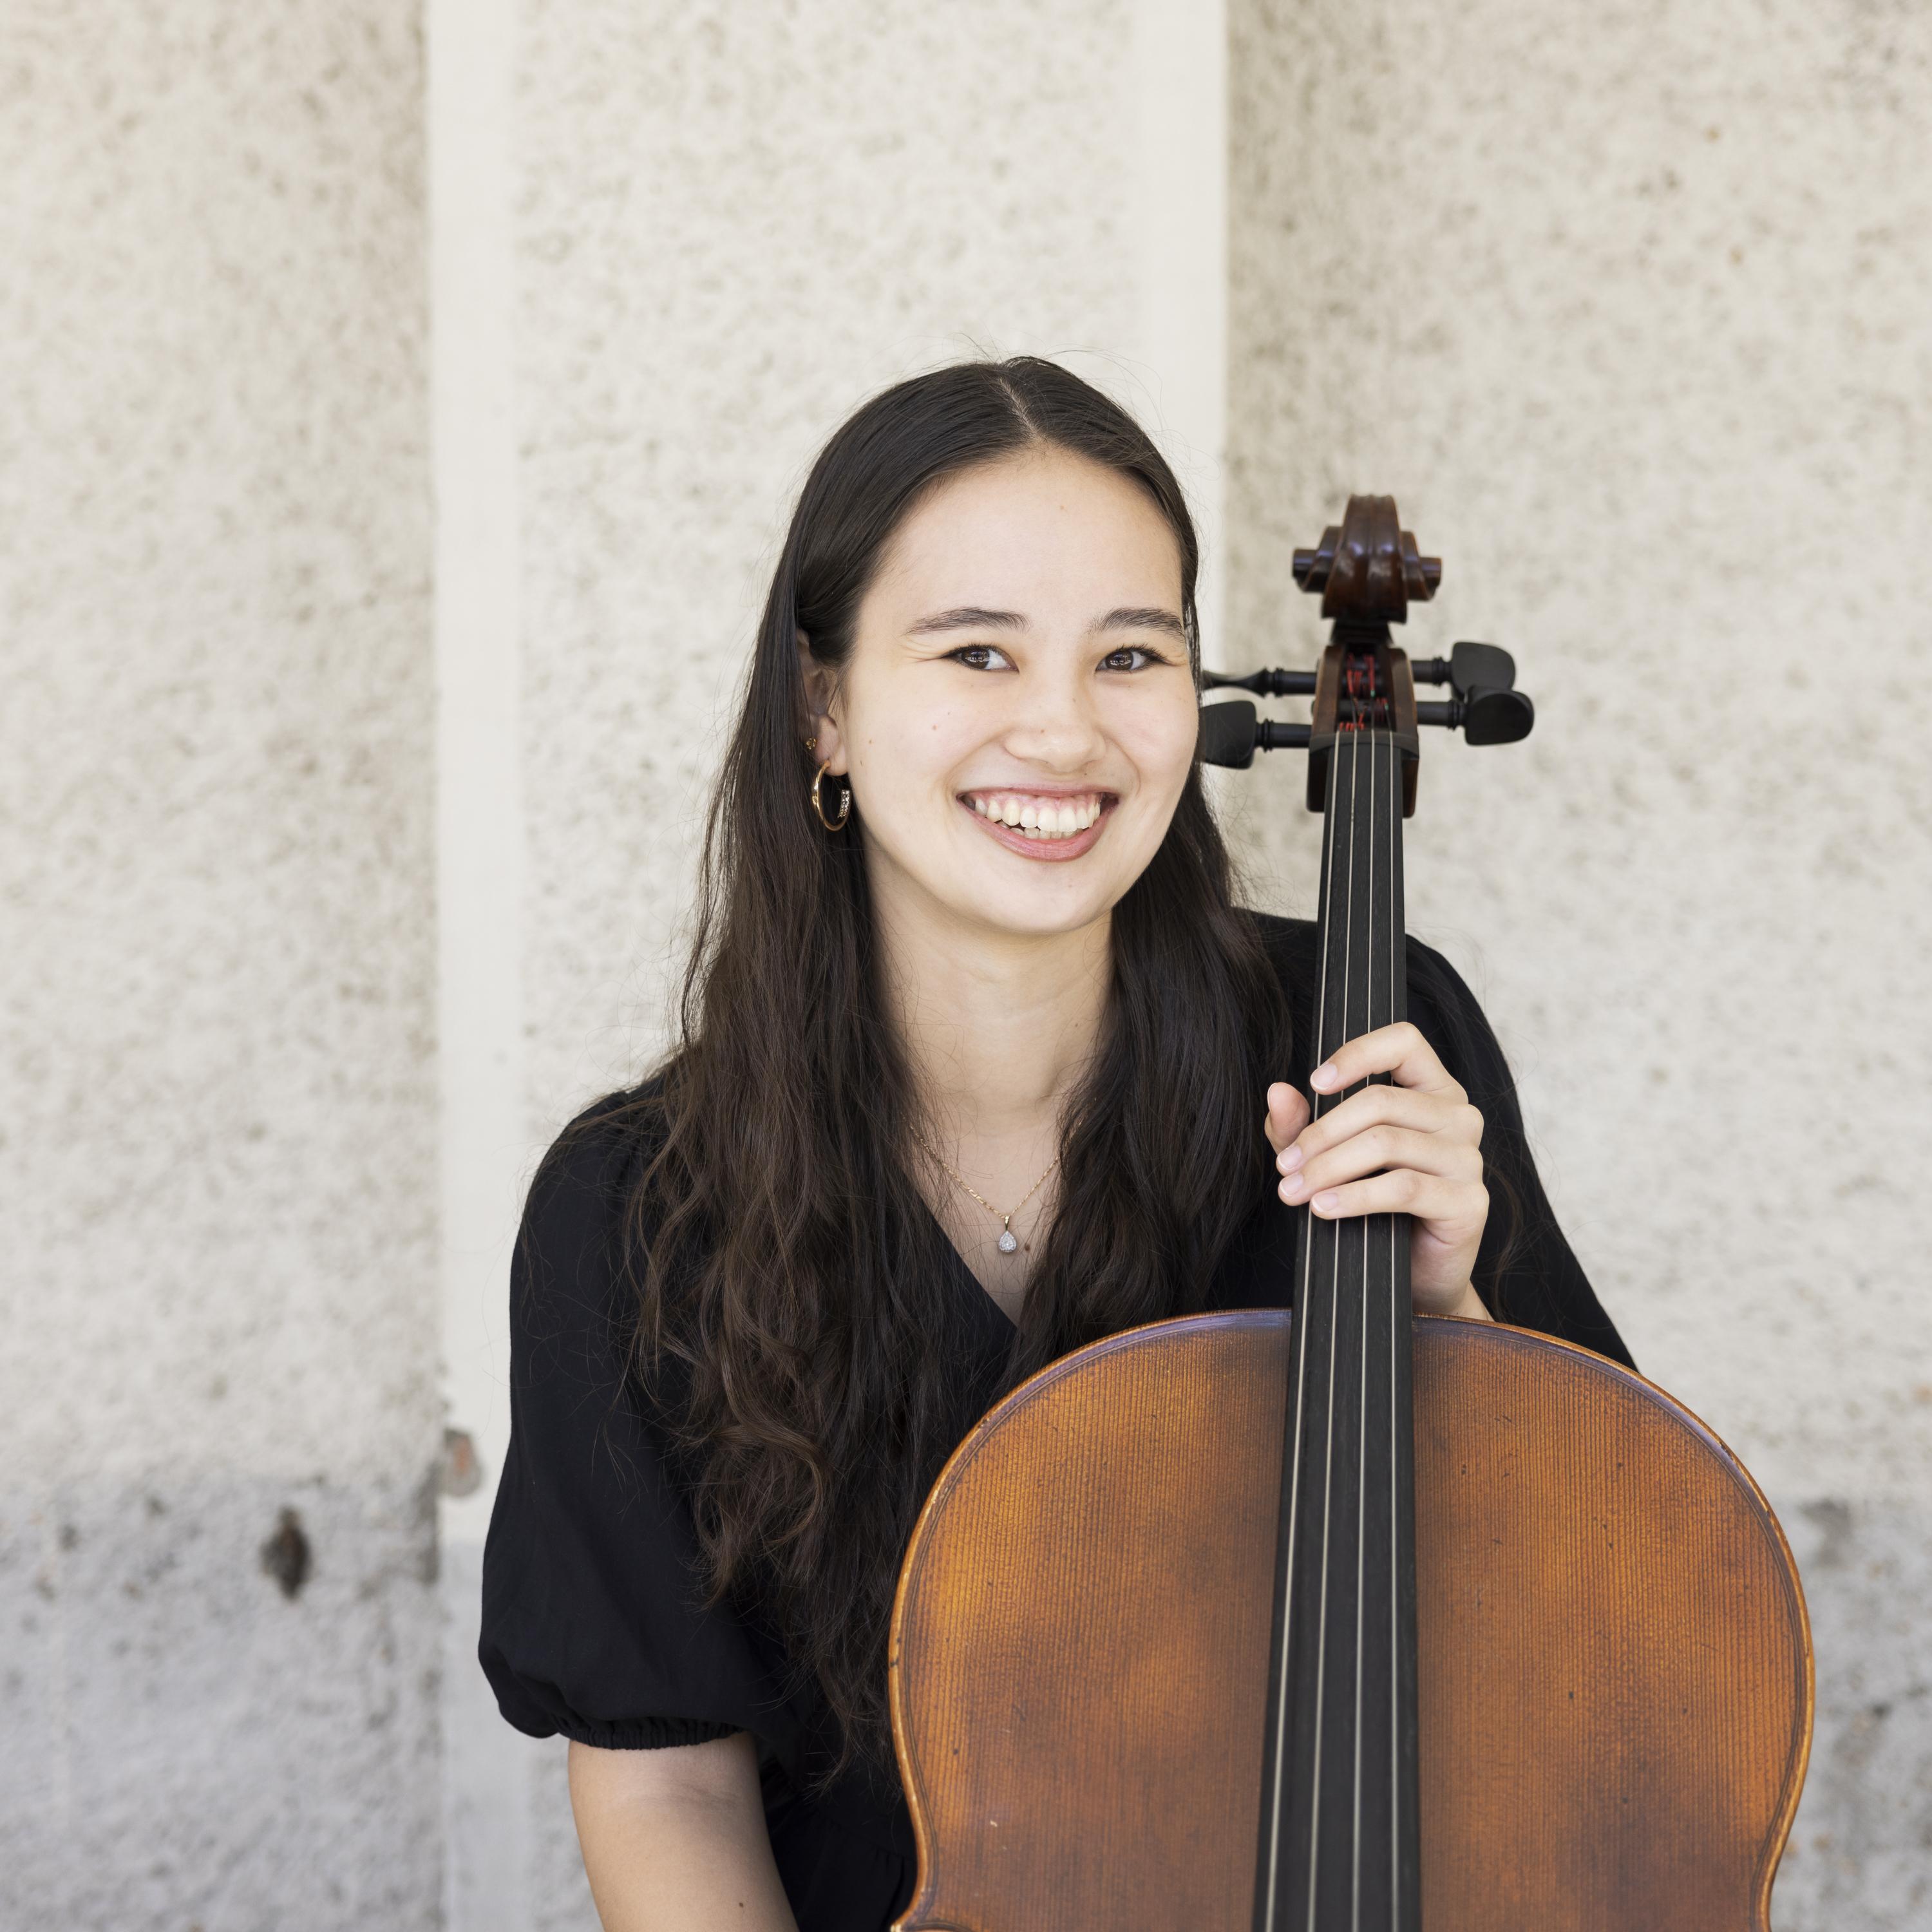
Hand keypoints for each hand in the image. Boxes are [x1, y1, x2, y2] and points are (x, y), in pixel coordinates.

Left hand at [1263, 1022, 1491, 1321]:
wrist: (1412, 1276)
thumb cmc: (1373, 1205)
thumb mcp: (1328, 1156)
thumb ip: (1302, 1124)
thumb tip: (1278, 1091)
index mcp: (1432, 1089)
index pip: (1404, 1041)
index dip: (1357, 1054)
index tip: (1315, 1082)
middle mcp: (1459, 1115)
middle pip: (1380, 1102)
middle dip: (1321, 1134)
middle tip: (1284, 1167)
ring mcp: (1468, 1158)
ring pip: (1387, 1143)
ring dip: (1329, 1167)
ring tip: (1294, 1190)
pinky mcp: (1469, 1201)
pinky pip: (1404, 1188)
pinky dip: (1356, 1196)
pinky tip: (1324, 1208)